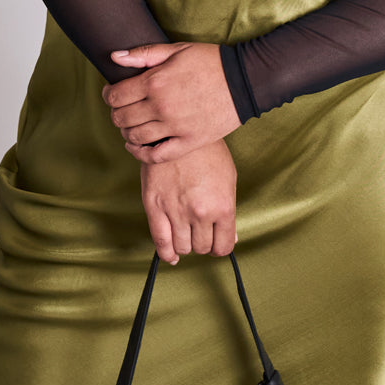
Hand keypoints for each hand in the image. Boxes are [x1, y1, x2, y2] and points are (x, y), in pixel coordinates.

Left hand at [102, 41, 242, 161]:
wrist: (244, 81)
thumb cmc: (210, 62)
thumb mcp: (177, 50)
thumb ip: (143, 54)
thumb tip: (113, 58)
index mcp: (155, 82)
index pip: (116, 96)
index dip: (109, 95)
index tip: (113, 94)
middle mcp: (161, 106)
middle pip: (122, 118)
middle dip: (116, 113)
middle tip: (123, 109)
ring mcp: (175, 127)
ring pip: (135, 137)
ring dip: (127, 132)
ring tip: (131, 126)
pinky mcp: (189, 142)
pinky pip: (156, 155)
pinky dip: (141, 154)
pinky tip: (138, 147)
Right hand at [140, 138, 237, 264]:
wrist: (177, 130)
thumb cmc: (207, 152)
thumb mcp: (228, 179)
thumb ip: (228, 212)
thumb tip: (231, 238)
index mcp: (223, 206)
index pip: (224, 246)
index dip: (220, 246)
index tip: (217, 242)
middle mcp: (200, 213)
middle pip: (202, 247)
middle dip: (203, 242)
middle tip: (201, 231)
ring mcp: (176, 211)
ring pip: (182, 247)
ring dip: (186, 244)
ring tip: (187, 233)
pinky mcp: (154, 207)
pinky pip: (160, 241)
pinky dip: (167, 253)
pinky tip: (172, 254)